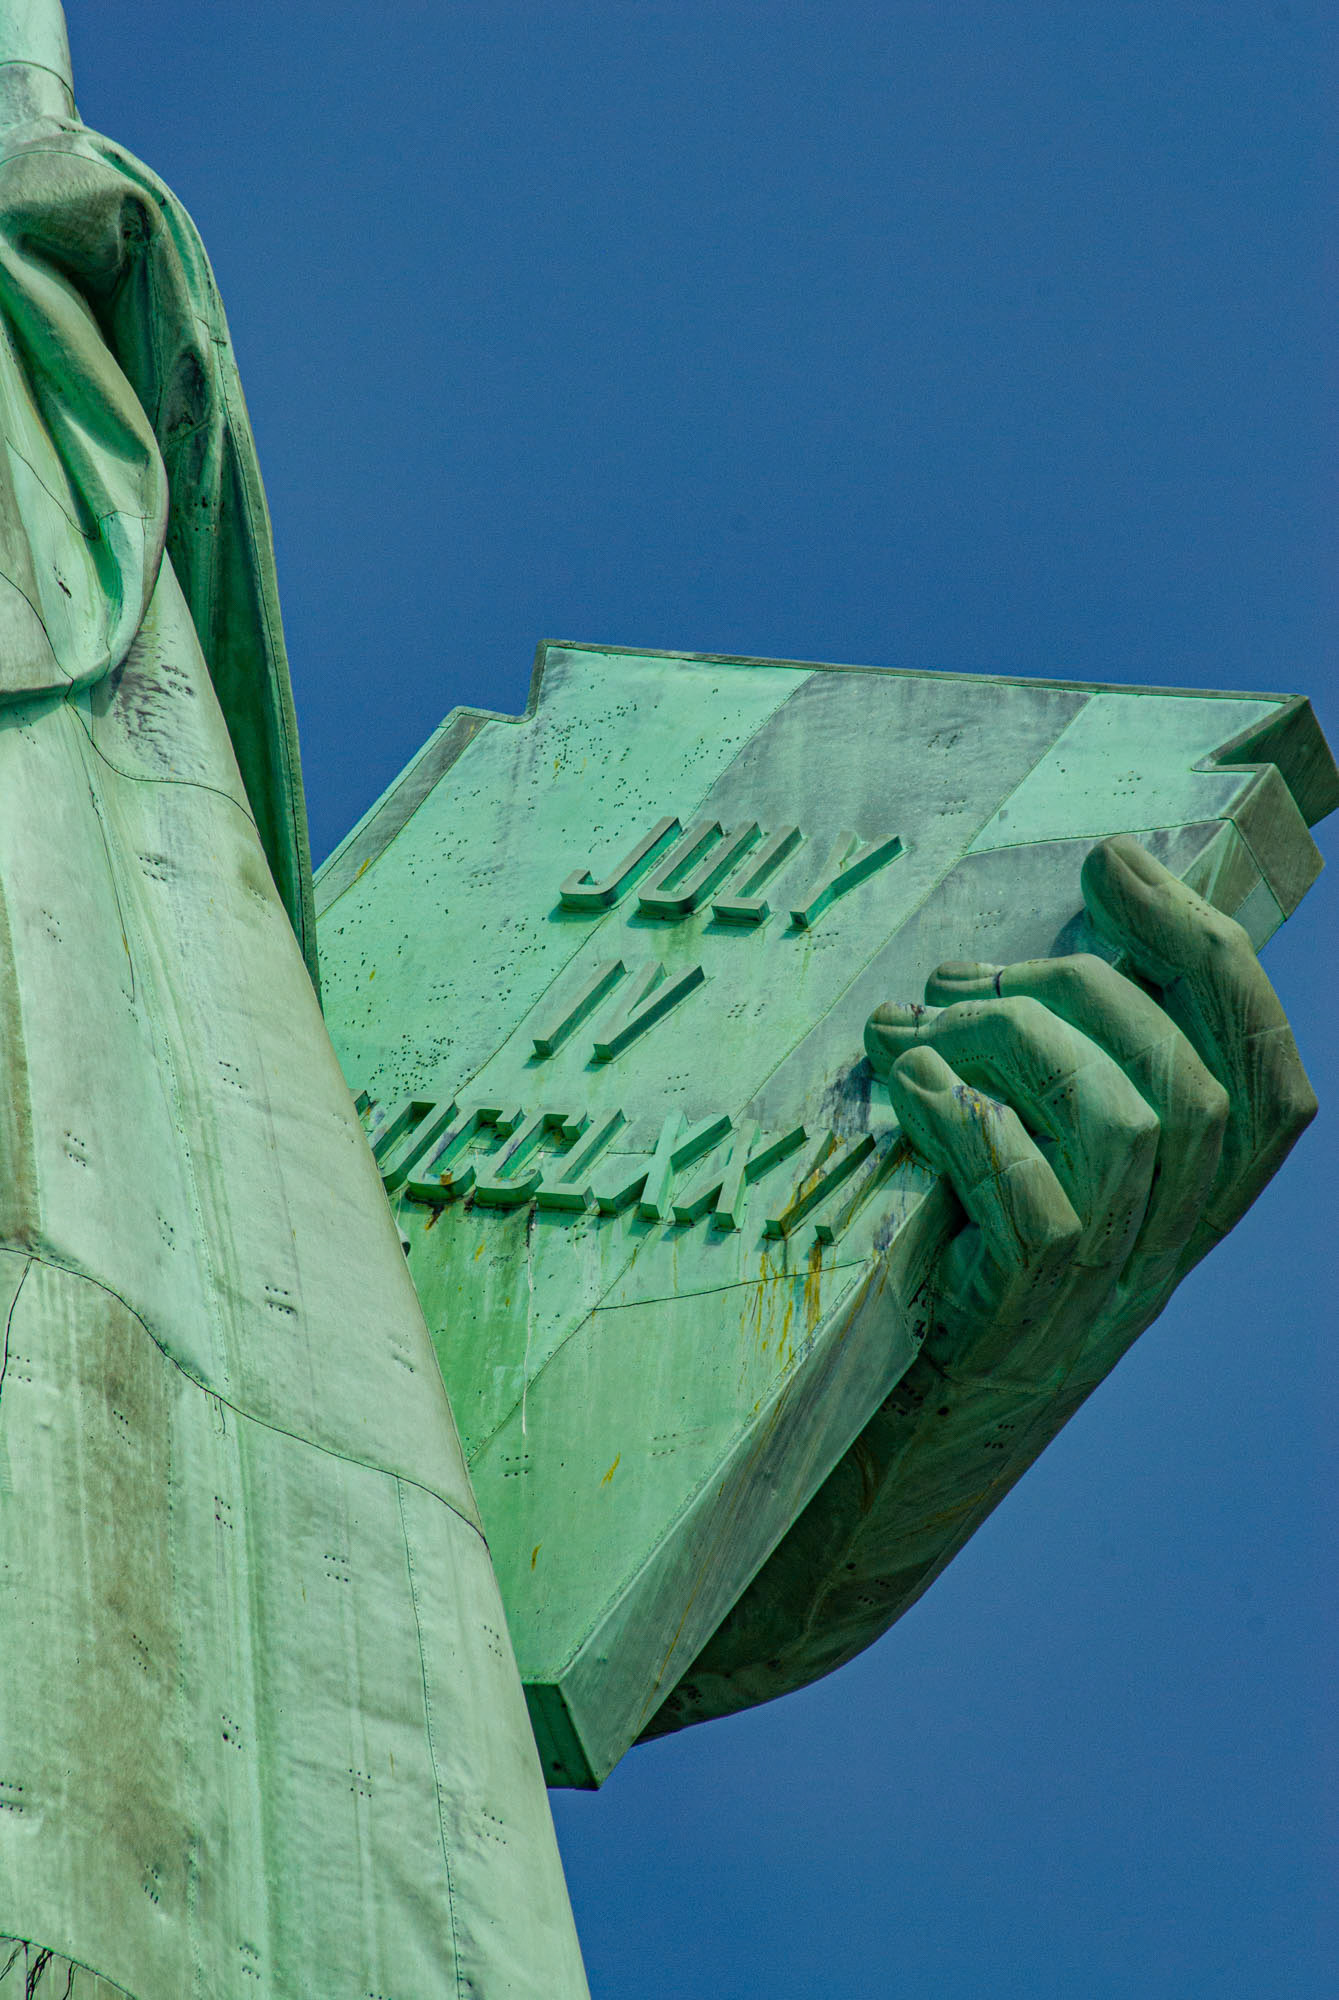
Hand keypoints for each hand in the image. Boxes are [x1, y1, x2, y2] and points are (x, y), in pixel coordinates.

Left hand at [644, 836, 1317, 1738]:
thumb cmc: (898, 1328)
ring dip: (1017, 1044)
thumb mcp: (993, 1210)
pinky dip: (977, 1126)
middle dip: (1080, 989)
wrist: (836, 1514)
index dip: (1209, 957)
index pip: (1267, 1083)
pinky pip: (1042, 1214)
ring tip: (906, 1030)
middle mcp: (1157, 1271)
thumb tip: (1001, 976)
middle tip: (954, 979)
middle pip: (1199, 1089)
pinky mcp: (1011, 1346)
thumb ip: (1028, 1114)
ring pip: (1135, 1133)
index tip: (1117, 860)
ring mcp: (1093, 1314)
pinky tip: (902, 1093)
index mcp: (1170, 1227)